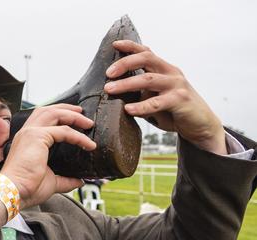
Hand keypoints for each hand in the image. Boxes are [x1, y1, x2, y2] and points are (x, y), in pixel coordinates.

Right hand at [0, 104, 95, 209]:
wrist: (16, 192)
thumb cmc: (27, 188)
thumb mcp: (52, 181)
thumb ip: (65, 180)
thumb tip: (79, 181)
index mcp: (27, 140)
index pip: (43, 119)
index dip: (60, 117)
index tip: (76, 122)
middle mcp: (27, 133)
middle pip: (48, 110)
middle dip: (67, 109)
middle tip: (82, 113)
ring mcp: (31, 133)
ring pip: (54, 113)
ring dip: (73, 116)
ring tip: (87, 123)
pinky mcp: (37, 137)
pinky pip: (63, 131)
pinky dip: (78, 136)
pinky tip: (88, 144)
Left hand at [104, 40, 226, 154]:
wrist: (200, 125)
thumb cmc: (172, 111)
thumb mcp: (153, 99)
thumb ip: (139, 94)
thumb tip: (113, 93)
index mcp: (164, 69)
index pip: (146, 52)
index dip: (131, 46)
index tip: (115, 44)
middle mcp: (171, 73)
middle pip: (146, 59)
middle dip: (125, 63)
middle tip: (108, 73)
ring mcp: (176, 85)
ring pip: (148, 79)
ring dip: (126, 84)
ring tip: (109, 89)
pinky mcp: (180, 100)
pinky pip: (157, 102)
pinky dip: (141, 106)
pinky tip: (129, 109)